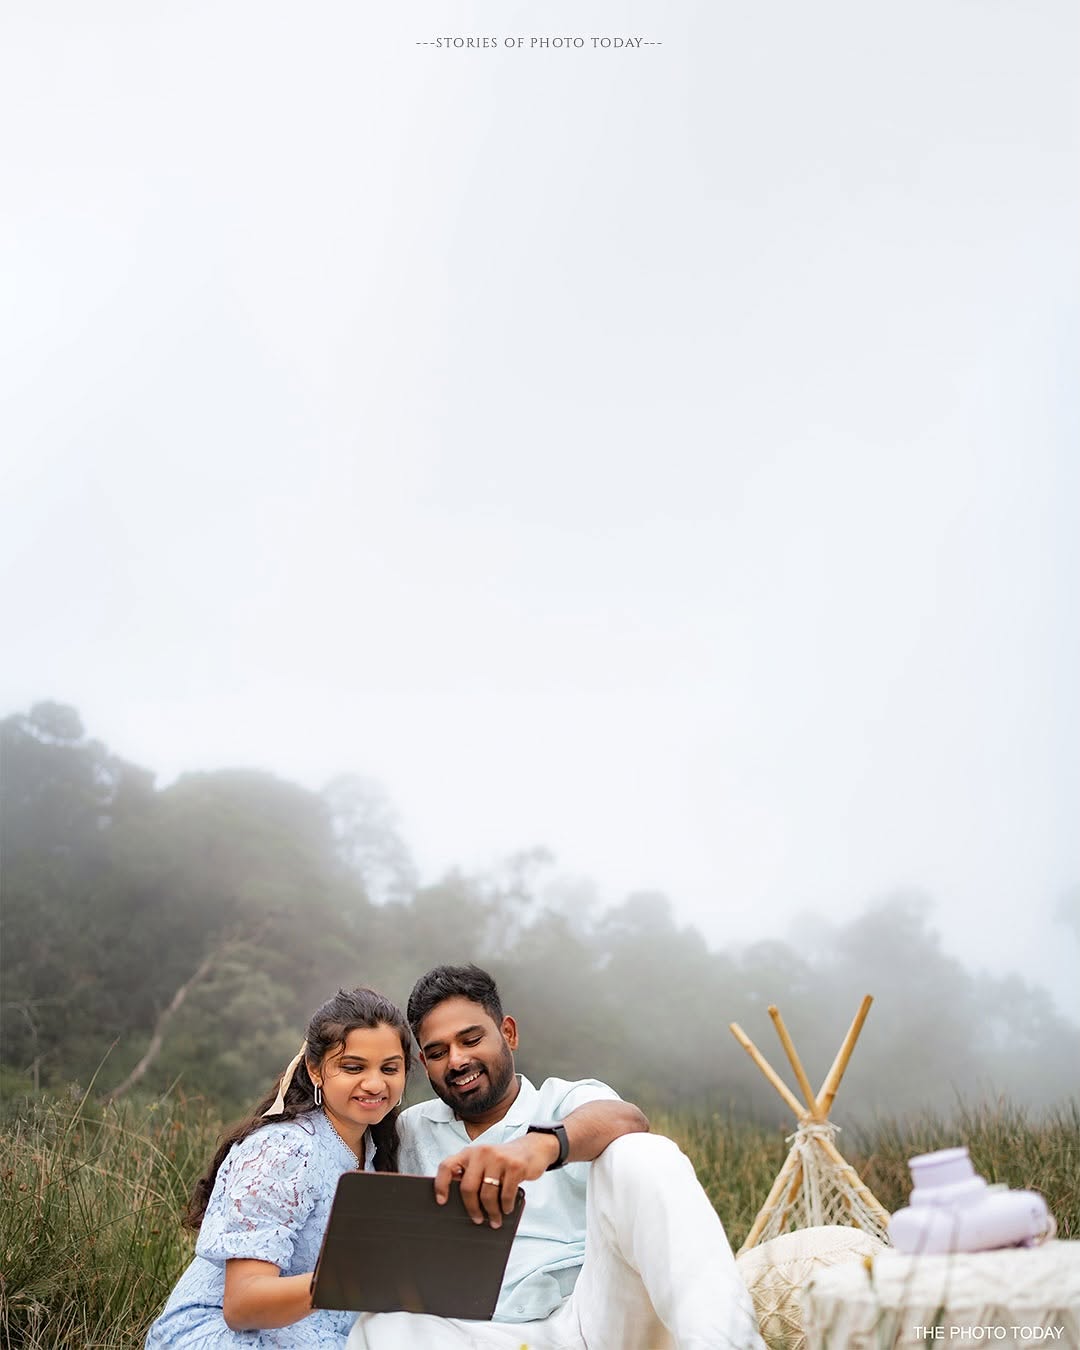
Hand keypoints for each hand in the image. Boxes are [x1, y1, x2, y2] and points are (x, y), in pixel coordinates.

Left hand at [434, 1134, 558, 1226]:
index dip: (441, 1185)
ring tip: (495, 1220)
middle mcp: (481, 1153)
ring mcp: (498, 1159)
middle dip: (472, 1209)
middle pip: (468, 1187)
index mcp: (469, 1153)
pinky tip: (506, 1209)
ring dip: (491, 1212)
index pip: (447, 1166)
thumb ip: (471, 1173)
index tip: (442, 1201)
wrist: (533, 1148)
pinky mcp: (514, 1166)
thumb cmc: (503, 1160)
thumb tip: (458, 1202)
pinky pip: (505, 1195)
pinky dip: (505, 1206)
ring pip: (487, 1194)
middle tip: (477, 1220)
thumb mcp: (484, 1162)